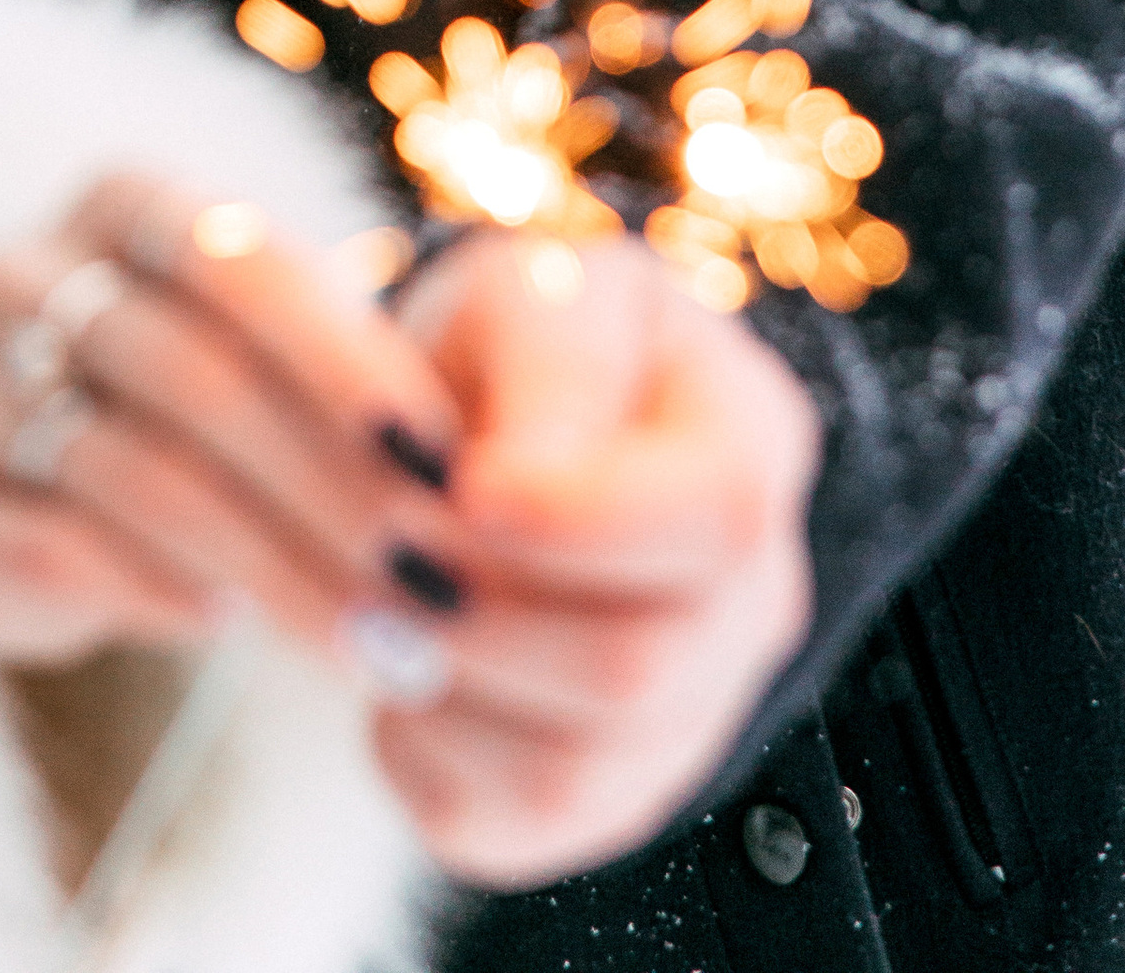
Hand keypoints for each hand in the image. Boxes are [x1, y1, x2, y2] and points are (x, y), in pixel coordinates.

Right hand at [0, 171, 470, 668]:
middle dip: (327, 489)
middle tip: (430, 586)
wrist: (55, 498)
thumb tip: (464, 482)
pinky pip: (49, 547)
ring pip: (129, 472)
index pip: (234, 256)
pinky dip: (154, 592)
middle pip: (188, 374)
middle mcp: (20, 271)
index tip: (442, 464)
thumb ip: (357, 388)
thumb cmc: (216, 411)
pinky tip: (227, 630)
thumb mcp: (289, 365)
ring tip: (369, 639)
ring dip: (269, 567)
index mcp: (121, 202)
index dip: (342, 358)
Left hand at [376, 232, 821, 883]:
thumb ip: (541, 370)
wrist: (496, 411)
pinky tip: (394, 669)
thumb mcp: (535, 293)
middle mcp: (749, 598)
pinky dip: (420, 759)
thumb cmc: (522, 338)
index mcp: (753, 445)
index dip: (583, 518)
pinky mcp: (602, 791)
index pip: (717, 517)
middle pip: (639, 667)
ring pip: (572, 774)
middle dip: (481, 612)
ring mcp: (689, 711)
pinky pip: (505, 832)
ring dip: (441, 692)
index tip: (466, 483)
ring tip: (371, 605)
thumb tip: (502, 492)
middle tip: (380, 547)